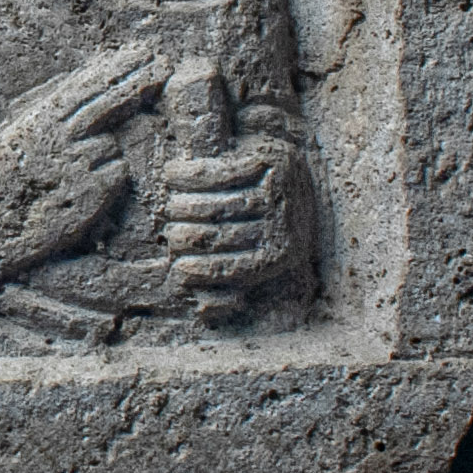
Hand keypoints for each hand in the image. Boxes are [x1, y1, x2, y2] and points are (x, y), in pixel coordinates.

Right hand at [0, 45, 171, 283]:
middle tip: (164, 65)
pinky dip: (107, 181)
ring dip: (102, 157)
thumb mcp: (25, 139)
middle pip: (110, 102)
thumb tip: (98, 112)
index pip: (88, 86)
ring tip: (69, 176)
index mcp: (42, 118)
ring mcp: (78, 163)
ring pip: (112, 148)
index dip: (117, 68)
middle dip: (139, 81)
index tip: (143, 53)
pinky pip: (116, 177)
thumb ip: (60, 123)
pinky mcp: (91, 193)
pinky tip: (78, 192)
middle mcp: (62, 136)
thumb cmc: (1, 182)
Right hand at [163, 135, 311, 294]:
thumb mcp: (260, 254)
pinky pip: (215, 172)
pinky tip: (171, 176)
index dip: (196, 272)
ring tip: (171, 206)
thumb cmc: (270, 216)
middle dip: (181, 237)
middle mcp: (282, 227)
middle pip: (213, 237)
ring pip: (210, 207)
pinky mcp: (269, 162)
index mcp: (281, 256)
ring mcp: (276, 194)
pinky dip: (186, 175)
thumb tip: (201, 310)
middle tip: (171, 233)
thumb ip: (231, 281)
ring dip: (180, 207)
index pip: (227, 269)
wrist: (301, 168)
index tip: (177, 269)